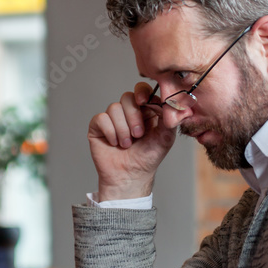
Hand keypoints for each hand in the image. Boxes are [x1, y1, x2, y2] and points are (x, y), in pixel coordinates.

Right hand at [88, 82, 176, 200]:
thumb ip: (169, 118)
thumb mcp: (166, 137)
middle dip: (133, 117)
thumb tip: (168, 102)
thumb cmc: (148, 158)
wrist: (130, 176)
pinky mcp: (98, 127)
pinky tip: (114, 143)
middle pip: (127, 97)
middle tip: (138, 135)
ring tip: (126, 144)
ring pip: (114, 108)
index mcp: (145, 111)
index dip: (142, 93)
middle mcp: (127, 112)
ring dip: (122, 129)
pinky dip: (110, 132)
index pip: (142, 91)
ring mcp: (112, 119)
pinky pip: (101, 118)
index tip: (143, 101)